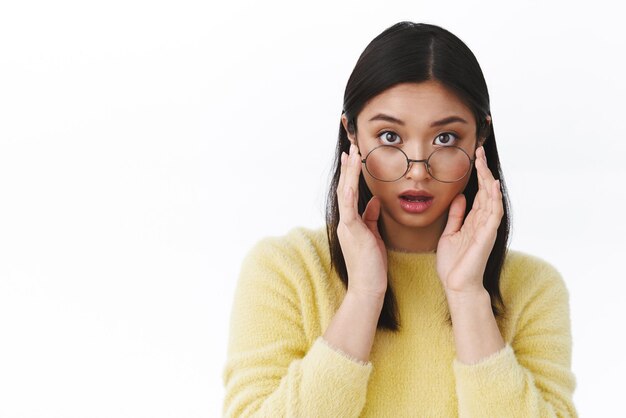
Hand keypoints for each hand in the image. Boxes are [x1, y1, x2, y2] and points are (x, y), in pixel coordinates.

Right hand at [336, 143, 387, 298]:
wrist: (367, 287)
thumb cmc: (372, 265)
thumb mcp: (373, 235)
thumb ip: (371, 217)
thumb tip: (375, 200)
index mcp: (351, 222)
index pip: (350, 192)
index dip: (351, 173)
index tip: (354, 155)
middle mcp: (345, 221)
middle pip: (345, 187)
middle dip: (348, 166)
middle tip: (351, 146)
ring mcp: (347, 226)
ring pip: (346, 193)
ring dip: (349, 173)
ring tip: (352, 154)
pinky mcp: (352, 232)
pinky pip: (349, 209)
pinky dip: (350, 192)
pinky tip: (351, 180)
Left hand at [436, 145, 503, 293]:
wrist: (456, 286)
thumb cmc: (453, 264)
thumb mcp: (450, 234)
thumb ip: (456, 216)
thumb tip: (460, 196)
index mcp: (473, 221)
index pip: (478, 192)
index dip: (476, 175)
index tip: (473, 156)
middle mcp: (483, 222)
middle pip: (486, 191)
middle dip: (483, 171)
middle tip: (478, 150)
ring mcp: (487, 229)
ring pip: (491, 199)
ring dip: (488, 179)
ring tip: (484, 161)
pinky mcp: (487, 236)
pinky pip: (494, 214)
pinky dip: (494, 199)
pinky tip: (492, 186)